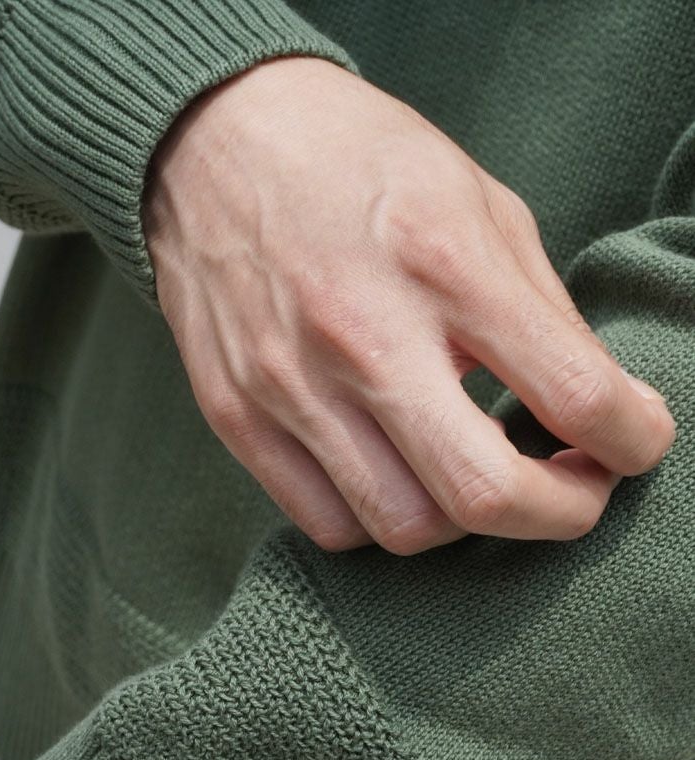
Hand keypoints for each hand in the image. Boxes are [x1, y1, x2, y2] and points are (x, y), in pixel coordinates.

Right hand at [143, 56, 675, 552]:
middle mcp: (362, 333)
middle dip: (558, 513)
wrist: (215, 143)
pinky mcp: (238, 418)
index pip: (572, 393)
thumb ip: (541, 313)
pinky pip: (329, 524)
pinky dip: (382, 519)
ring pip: (403, 528)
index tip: (633, 440)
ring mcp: (289, 385)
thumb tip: (601, 409)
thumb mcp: (478, 203)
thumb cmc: (360, 166)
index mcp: (443, 260)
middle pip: (481, 493)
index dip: (631, 440)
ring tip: (476, 476)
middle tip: (573, 488)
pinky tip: (399, 476)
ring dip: (464, 521)